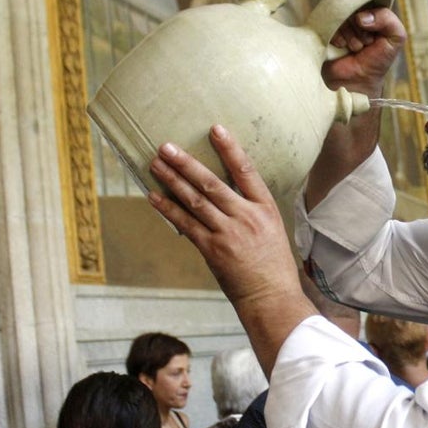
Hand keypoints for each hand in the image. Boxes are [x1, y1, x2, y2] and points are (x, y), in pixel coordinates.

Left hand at [148, 126, 303, 308]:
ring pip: (195, 201)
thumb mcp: (272, 229)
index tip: (215, 129)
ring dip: (172, 181)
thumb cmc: (273, 265)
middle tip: (167, 146)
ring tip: (156, 164)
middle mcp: (247, 217)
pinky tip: (154, 196)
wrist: (271, 297)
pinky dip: (168, 209)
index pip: (246, 171)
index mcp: (266, 208)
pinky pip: (186, 225)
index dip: (230, 149)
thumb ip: (250, 209)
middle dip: (186, 163)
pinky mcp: (213, 250)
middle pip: (212, 184)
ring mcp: (228, 234)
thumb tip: (222, 192)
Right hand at [325, 7, 405, 97]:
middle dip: (364, 28)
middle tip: (366, 43)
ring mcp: (337, 22)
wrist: (357, 82)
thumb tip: (361, 17)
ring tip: (355, 48)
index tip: (375, 33)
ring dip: (352, 34)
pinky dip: (338, 36)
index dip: (373, 14)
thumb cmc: (377, 60)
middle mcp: (352, 14)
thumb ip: (389, 19)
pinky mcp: (323, 30)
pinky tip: (342, 46)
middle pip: (355, 6)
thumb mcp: (395, 38)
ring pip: (342, 15)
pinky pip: (329, 23)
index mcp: (370, 12)